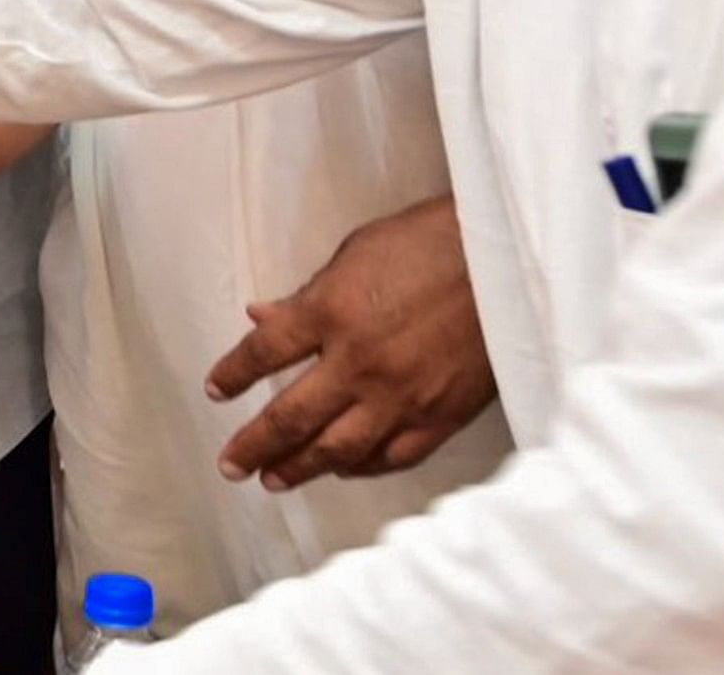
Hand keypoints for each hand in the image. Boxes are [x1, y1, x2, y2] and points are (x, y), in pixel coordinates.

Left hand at [206, 194, 499, 488]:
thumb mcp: (355, 253)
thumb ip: (307, 296)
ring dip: (300, 469)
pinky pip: (394, 456)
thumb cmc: (429, 243)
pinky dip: (364, 468)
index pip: (263, 352)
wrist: (508, 260)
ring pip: (339, 449)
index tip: (216, 390)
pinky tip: (343, 470)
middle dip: (254, 445)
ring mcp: (402, 396)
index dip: (233, 374)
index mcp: (330, 313)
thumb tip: (261, 317)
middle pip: (290, 417)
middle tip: (230, 465)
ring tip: (274, 480)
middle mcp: (359, 363)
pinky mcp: (442, 416)